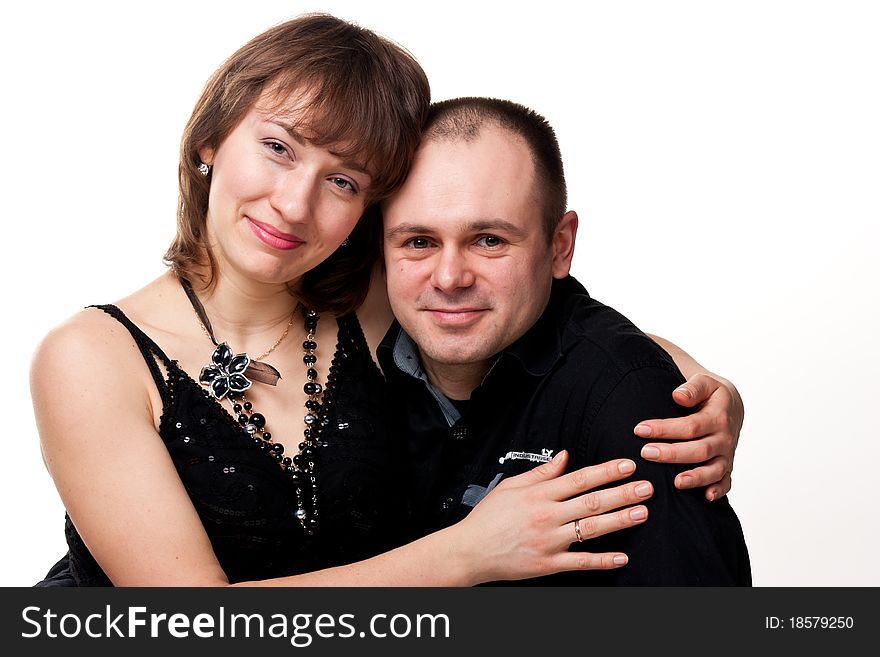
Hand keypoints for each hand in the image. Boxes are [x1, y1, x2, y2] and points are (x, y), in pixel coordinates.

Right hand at [454, 450, 652, 584]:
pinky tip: (622, 557)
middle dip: (623, 493)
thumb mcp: (512, 486)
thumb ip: (541, 472)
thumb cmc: (489, 517)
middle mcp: (547, 516)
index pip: (580, 479)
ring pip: (592, 529)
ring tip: (642, 513)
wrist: (470, 550)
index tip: (627, 465)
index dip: (606, 471)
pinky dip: (602, 560)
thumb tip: (565, 456)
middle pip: (592, 502)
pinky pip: (581, 562)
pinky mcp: (549, 564)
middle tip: (647, 487)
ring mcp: (550, 541)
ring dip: (620, 520)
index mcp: (539, 494)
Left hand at [633, 372, 743, 500]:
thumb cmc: (709, 394)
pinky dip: (718, 491)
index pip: (690, 425)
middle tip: (646, 453)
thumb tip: (678, 396)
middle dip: (672, 453)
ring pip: (714, 470)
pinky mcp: (727, 467)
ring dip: (695, 477)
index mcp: (717, 416)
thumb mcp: (704, 382)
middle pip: (700, 450)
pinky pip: (726, 482)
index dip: (665, 428)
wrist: (729, 407)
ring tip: (675, 482)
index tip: (639, 429)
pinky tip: (706, 498)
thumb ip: (693, 387)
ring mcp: (726, 455)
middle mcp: (724, 438)